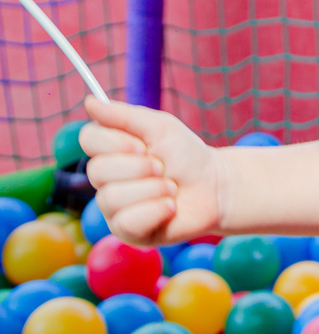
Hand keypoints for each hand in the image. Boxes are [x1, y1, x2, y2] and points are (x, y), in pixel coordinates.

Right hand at [80, 97, 222, 244]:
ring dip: (152, 190)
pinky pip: (127, 222)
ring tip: (172, 188)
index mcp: (110, 151)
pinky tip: (170, 207)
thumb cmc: (187, 156)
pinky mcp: (127, 231)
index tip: (143, 145)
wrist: (215, 187)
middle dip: (139, 168)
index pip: (88, 140)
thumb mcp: (160, 127)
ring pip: (111, 198)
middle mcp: (106, 179)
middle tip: (163, 168)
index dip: (116, 142)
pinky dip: (156, 211)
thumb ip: (123, 116)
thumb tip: (89, 102)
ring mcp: (113, 207)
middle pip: (97, 171)